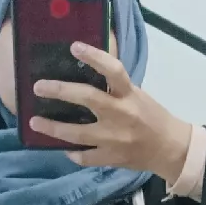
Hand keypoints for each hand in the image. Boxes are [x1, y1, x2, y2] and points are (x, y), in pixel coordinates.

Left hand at [31, 43, 191, 182]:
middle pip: (88, 98)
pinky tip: (63, 147)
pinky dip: (72, 152)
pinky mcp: (111, 158)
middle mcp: (122, 114)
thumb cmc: (151, 117)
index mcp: (129, 95)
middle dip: (60, 91)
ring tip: (35, 121)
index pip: (113, 70)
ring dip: (53, 127)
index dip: (94, 56)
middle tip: (38, 87)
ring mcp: (114, 139)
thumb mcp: (137, 96)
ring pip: (77, 133)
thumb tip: (83, 73)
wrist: (170, 149)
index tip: (74, 47)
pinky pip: (84, 156)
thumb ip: (114, 88)